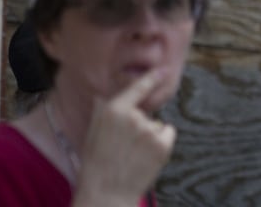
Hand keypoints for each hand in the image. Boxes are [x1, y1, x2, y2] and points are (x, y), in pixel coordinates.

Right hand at [73, 70, 175, 205]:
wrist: (106, 193)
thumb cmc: (96, 164)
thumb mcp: (93, 132)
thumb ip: (103, 111)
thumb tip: (104, 95)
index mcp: (113, 110)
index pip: (137, 88)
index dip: (152, 77)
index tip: (164, 68)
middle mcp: (134, 116)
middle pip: (146, 113)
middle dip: (139, 126)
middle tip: (123, 147)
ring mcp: (150, 130)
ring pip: (156, 125)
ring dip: (150, 136)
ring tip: (132, 155)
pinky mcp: (163, 144)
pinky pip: (168, 134)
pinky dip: (162, 143)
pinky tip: (146, 156)